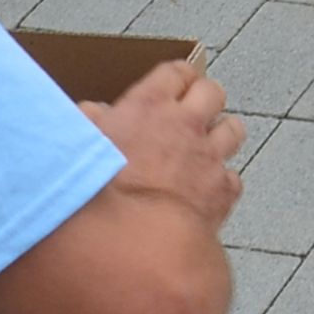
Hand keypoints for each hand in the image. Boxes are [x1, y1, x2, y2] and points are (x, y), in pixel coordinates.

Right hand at [80, 50, 245, 229]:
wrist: (134, 241)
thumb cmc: (102, 194)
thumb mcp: (81, 148)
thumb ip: (88, 123)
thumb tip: (92, 112)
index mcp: (149, 106)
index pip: (175, 72)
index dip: (176, 77)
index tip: (175, 82)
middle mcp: (186, 125)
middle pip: (212, 92)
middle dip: (205, 97)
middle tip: (195, 109)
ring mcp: (209, 157)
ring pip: (232, 130)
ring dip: (222, 133)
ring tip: (207, 144)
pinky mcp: (222, 191)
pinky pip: (232, 177)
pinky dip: (223, 180)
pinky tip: (208, 189)